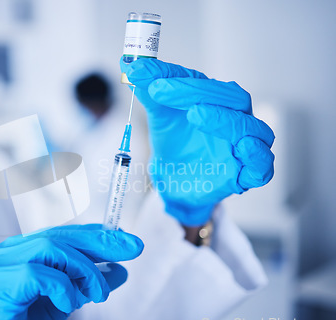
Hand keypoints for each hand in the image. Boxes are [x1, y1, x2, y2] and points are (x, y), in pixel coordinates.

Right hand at [0, 224, 143, 319]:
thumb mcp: (58, 306)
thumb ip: (82, 286)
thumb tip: (118, 270)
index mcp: (10, 256)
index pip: (54, 235)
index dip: (89, 234)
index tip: (120, 238)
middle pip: (55, 236)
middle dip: (98, 241)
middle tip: (132, 248)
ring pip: (49, 248)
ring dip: (84, 269)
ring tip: (98, 294)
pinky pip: (38, 273)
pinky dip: (62, 287)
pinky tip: (69, 302)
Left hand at [121, 58, 274, 225]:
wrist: (175, 184)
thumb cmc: (175, 147)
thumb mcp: (160, 118)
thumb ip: (149, 91)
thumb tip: (129, 63)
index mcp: (217, 101)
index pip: (202, 81)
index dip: (174, 75)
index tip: (144, 73)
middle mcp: (235, 118)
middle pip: (231, 98)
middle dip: (196, 92)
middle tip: (160, 90)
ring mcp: (244, 146)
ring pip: (251, 127)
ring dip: (224, 119)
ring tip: (195, 113)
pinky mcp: (248, 174)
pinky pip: (262, 163)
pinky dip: (256, 153)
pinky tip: (243, 144)